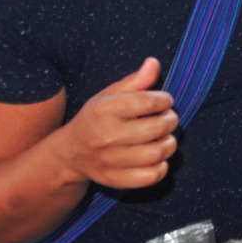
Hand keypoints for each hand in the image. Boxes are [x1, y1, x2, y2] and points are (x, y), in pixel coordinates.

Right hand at [60, 58, 178, 189]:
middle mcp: (106, 136)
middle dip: (170, 120)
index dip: (164, 100)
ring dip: (170, 143)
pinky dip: (162, 166)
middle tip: (168, 118)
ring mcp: (110, 160)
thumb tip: (154, 63)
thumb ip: (135, 80)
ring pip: (157, 153)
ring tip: (165, 136)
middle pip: (156, 128)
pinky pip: (151, 176)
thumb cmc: (96, 118)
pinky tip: (158, 156)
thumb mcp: (109, 94)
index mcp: (104, 110)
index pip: (146, 102)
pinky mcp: (115, 180)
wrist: (71, 152)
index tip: (165, 100)